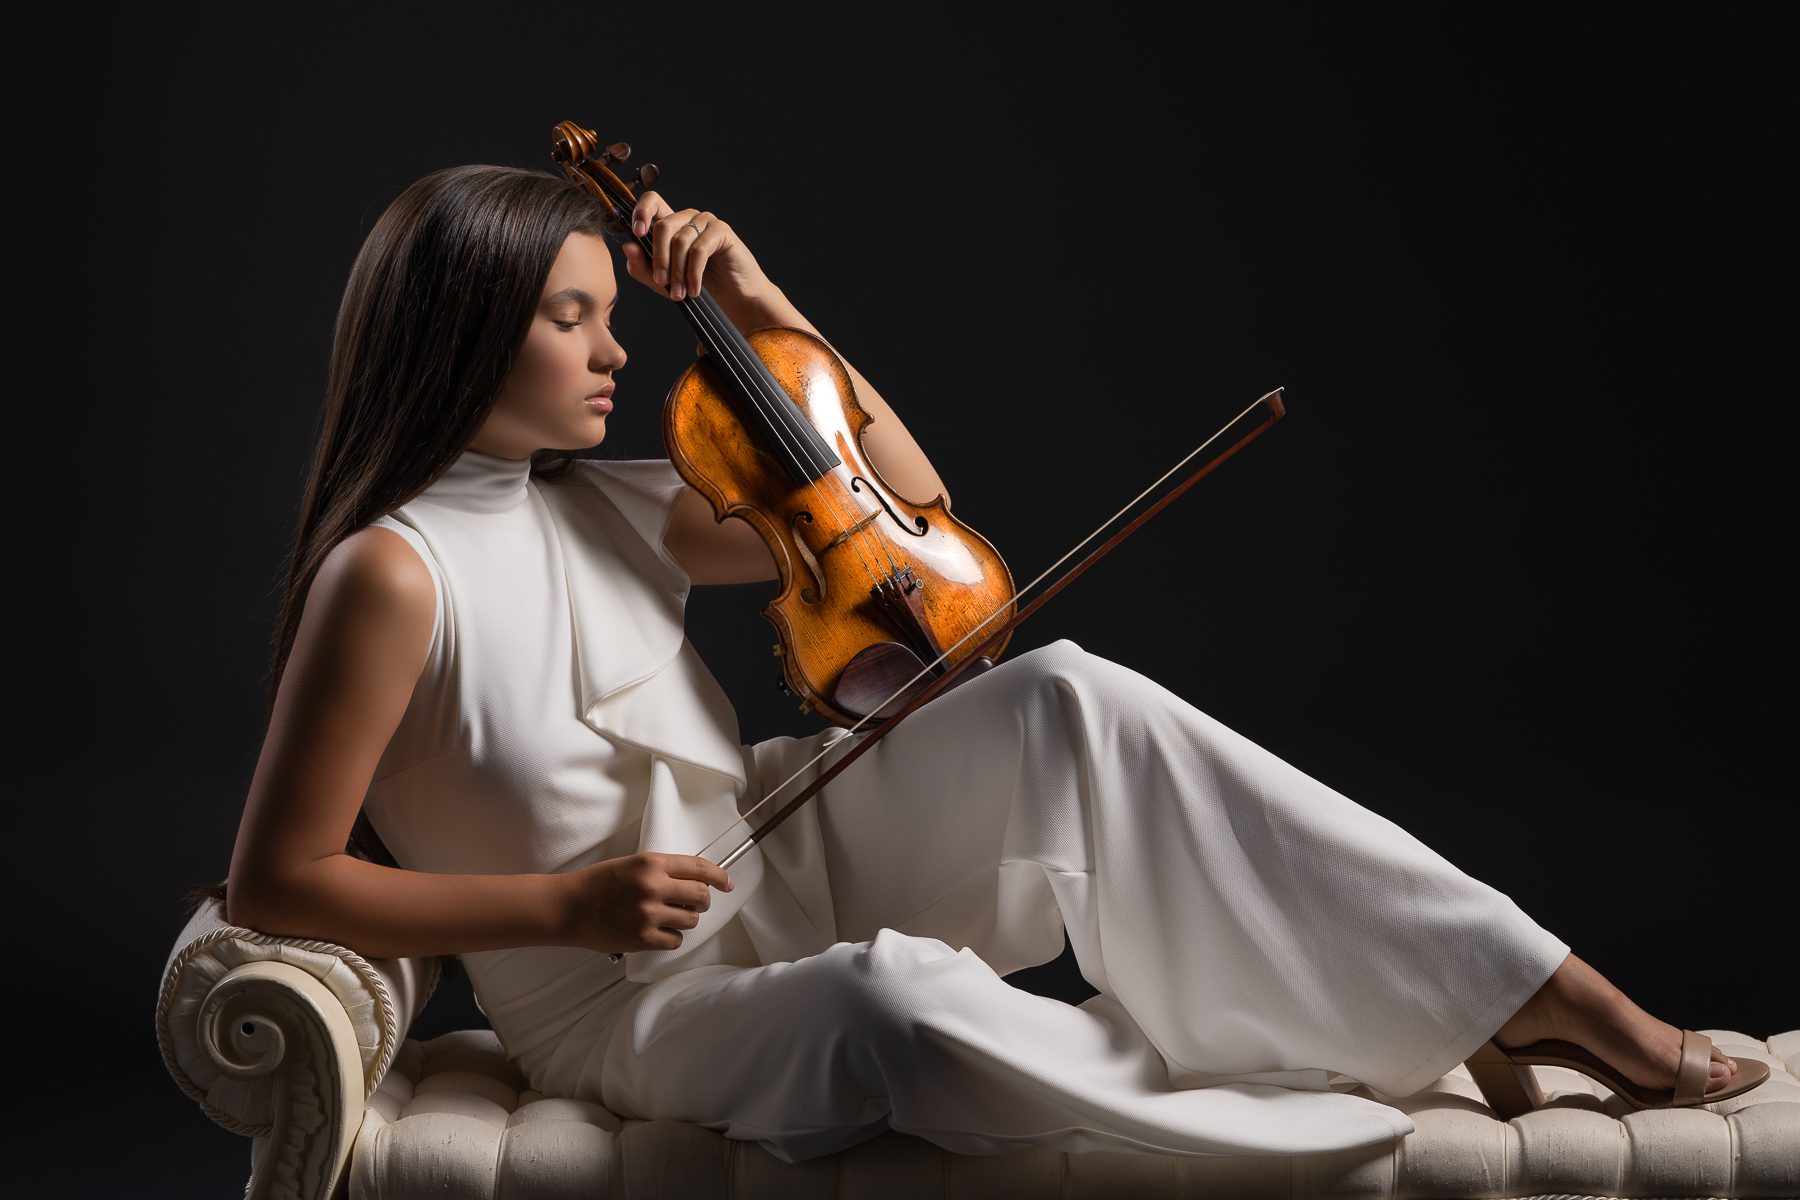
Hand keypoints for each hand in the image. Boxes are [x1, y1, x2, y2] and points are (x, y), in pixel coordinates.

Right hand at [558, 851, 733, 954]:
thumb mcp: (633, 865)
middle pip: (700, 896)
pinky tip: (656, 932)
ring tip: (665, 918)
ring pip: (691, 920)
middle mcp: (653, 886)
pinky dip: (671, 938)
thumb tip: (696, 880)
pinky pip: (676, 940)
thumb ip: (663, 870)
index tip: (727, 883)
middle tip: (692, 905)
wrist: (569, 907)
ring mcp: (648, 913)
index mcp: (651, 863)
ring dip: (684, 920)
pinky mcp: (643, 938)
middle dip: (701, 902)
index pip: (699, 867)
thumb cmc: (598, 884)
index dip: (719, 876)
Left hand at [619, 190, 770, 307]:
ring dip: (677, 271)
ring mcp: (705, 222)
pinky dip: (694, 272)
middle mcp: (687, 219)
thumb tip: (628, 247)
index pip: (652, 202)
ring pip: (680, 240)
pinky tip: (694, 290)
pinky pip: (700, 249)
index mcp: (670, 225)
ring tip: (679, 294)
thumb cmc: (696, 287)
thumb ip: (642, 267)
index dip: (641, 211)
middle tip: (661, 282)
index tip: (637, 233)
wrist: (733, 299)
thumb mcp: (662, 282)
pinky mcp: (721, 231)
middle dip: (659, 257)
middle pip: (663, 225)